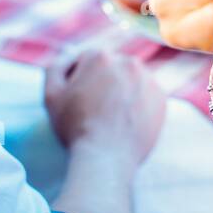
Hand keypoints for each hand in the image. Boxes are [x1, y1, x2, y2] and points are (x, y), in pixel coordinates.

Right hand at [43, 49, 166, 165]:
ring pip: (130, 80)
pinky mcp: (161, 98)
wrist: (106, 157)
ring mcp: (148, 79)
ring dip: (121, 91)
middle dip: (102, 83)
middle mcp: (128, 62)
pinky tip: (126, 121)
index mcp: (101, 56)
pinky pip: (146, 95)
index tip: (78, 101)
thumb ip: (56, 67)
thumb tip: (69, 54)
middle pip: (110, 68)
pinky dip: (137, 104)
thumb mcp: (52, 95)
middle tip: (94, 111)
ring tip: (111, 117)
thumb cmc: (75, 127)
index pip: (86, 61)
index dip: (78, 81)